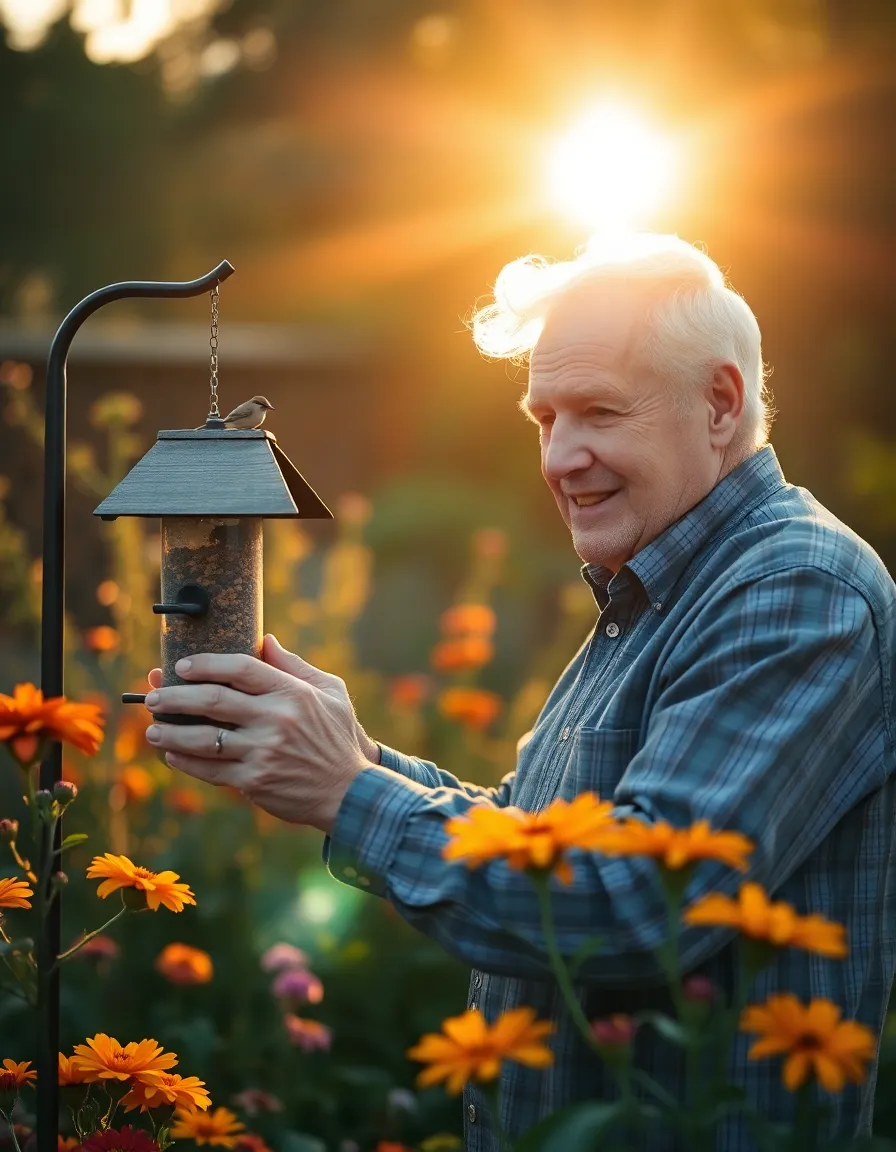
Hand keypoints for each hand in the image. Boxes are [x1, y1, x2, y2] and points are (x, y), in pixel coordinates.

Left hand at [143, 635, 379, 831]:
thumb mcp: (330, 692)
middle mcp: (274, 720)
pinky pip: (209, 769)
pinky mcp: (254, 782)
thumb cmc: (339, 737)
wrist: (350, 792)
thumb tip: (265, 640)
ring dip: (171, 732)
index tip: (182, 666)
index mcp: (292, 693)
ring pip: (203, 738)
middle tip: (153, 695)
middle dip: (175, 696)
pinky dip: (186, 762)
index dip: (206, 664)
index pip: (240, 669)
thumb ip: (295, 665)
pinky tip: (172, 755)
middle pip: (212, 701)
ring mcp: (262, 752)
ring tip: (153, 729)